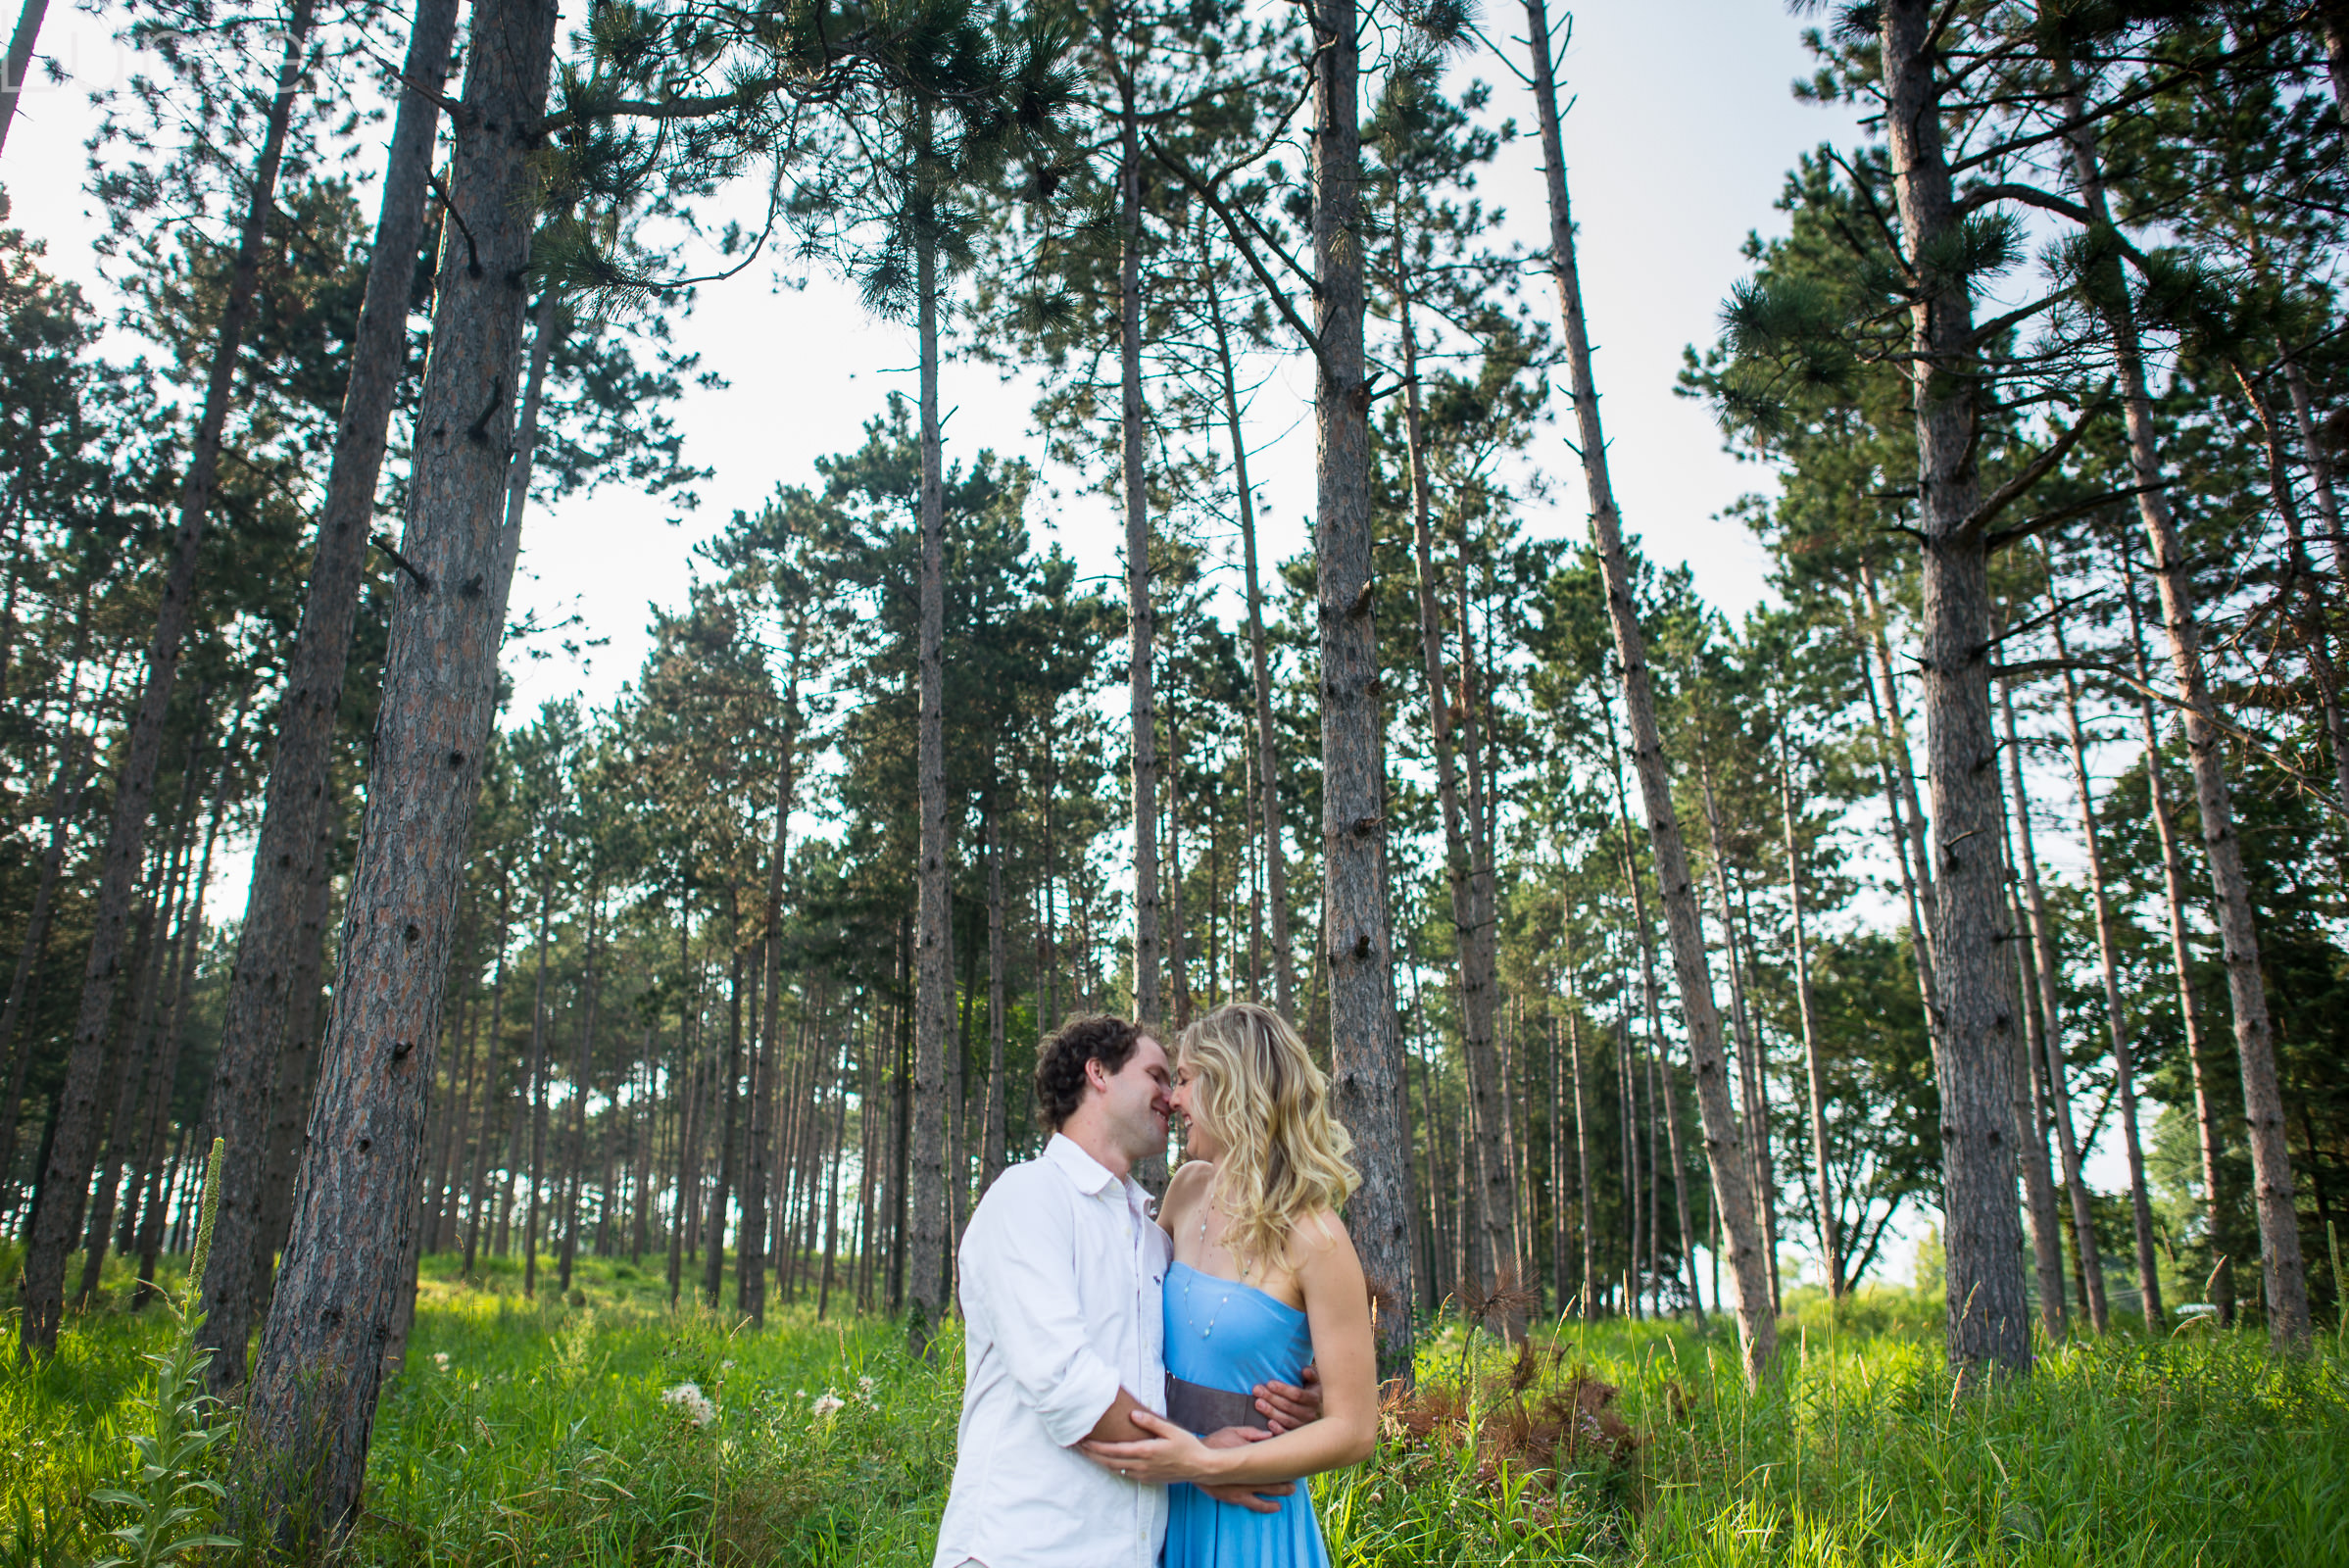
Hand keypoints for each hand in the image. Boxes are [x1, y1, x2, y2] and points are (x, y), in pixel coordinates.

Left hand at [1078, 1408, 1223, 1486]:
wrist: (1200, 1467)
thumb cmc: (1187, 1446)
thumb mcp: (1171, 1430)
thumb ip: (1151, 1422)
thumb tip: (1133, 1414)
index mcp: (1145, 1451)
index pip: (1113, 1451)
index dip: (1096, 1447)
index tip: (1083, 1441)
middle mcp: (1141, 1465)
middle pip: (1109, 1462)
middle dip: (1092, 1455)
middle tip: (1077, 1446)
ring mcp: (1143, 1474)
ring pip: (1115, 1470)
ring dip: (1100, 1462)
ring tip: (1088, 1453)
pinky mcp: (1147, 1479)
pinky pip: (1124, 1474)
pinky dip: (1112, 1467)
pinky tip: (1108, 1461)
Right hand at [1196, 1424, 1292, 1513]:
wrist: (1195, 1462)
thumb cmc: (1213, 1444)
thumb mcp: (1232, 1432)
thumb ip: (1252, 1433)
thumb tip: (1269, 1435)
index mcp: (1248, 1453)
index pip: (1270, 1455)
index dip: (1281, 1458)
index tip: (1291, 1457)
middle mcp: (1247, 1471)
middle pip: (1272, 1474)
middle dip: (1286, 1475)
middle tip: (1297, 1475)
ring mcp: (1242, 1486)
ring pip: (1267, 1490)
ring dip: (1281, 1490)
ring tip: (1291, 1490)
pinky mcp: (1235, 1497)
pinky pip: (1255, 1504)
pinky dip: (1267, 1506)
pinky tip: (1276, 1507)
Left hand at [1251, 1364, 1321, 1433]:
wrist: (1317, 1411)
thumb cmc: (1312, 1392)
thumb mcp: (1314, 1381)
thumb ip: (1311, 1374)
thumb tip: (1304, 1371)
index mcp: (1314, 1399)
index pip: (1297, 1395)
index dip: (1283, 1389)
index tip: (1269, 1383)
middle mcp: (1310, 1414)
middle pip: (1288, 1406)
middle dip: (1271, 1397)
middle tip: (1257, 1390)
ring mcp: (1304, 1425)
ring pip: (1286, 1420)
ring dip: (1271, 1411)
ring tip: (1258, 1403)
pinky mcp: (1297, 1435)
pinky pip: (1287, 1433)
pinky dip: (1278, 1429)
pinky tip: (1269, 1423)